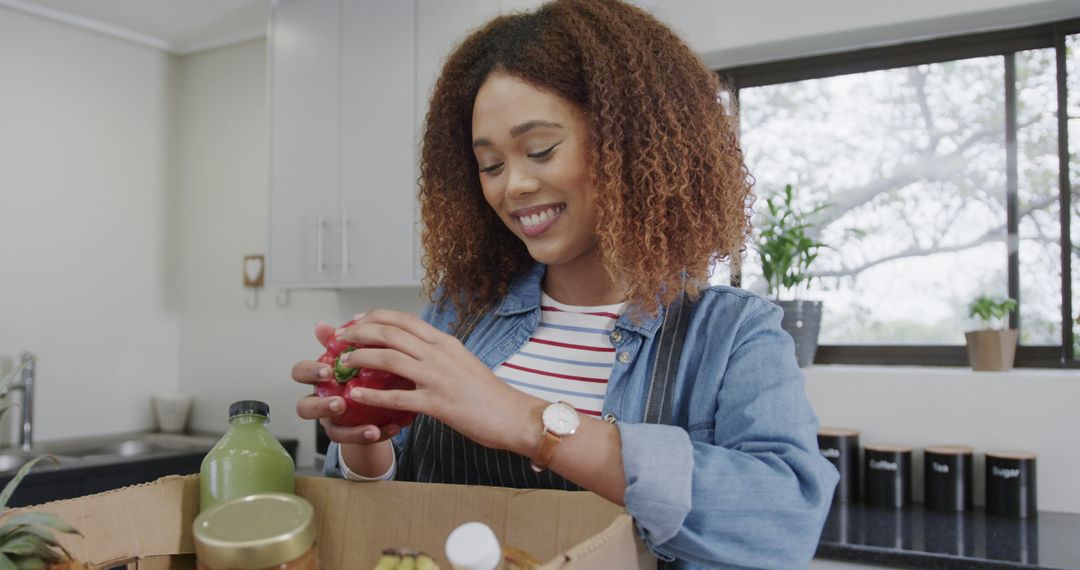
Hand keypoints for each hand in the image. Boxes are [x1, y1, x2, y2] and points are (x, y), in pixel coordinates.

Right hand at [292, 321, 402, 444]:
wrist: (368, 400)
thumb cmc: (355, 374)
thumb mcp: (351, 357)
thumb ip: (338, 343)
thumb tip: (321, 325)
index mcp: (318, 380)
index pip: (300, 374)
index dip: (310, 372)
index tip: (328, 369)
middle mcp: (320, 402)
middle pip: (304, 408)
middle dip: (320, 406)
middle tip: (339, 403)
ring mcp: (333, 422)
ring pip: (331, 431)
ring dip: (350, 431)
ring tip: (371, 428)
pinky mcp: (350, 436)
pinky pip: (358, 440)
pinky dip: (374, 435)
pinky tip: (391, 427)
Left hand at [333, 310, 541, 451]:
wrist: (514, 416)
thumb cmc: (489, 394)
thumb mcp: (462, 364)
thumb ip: (438, 356)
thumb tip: (414, 354)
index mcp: (445, 342)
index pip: (404, 320)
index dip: (375, 317)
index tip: (355, 321)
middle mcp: (440, 354)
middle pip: (391, 333)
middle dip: (359, 332)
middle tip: (339, 337)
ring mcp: (438, 377)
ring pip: (390, 358)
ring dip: (361, 358)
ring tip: (342, 362)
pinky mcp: (438, 403)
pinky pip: (398, 397)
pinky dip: (373, 395)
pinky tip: (356, 396)